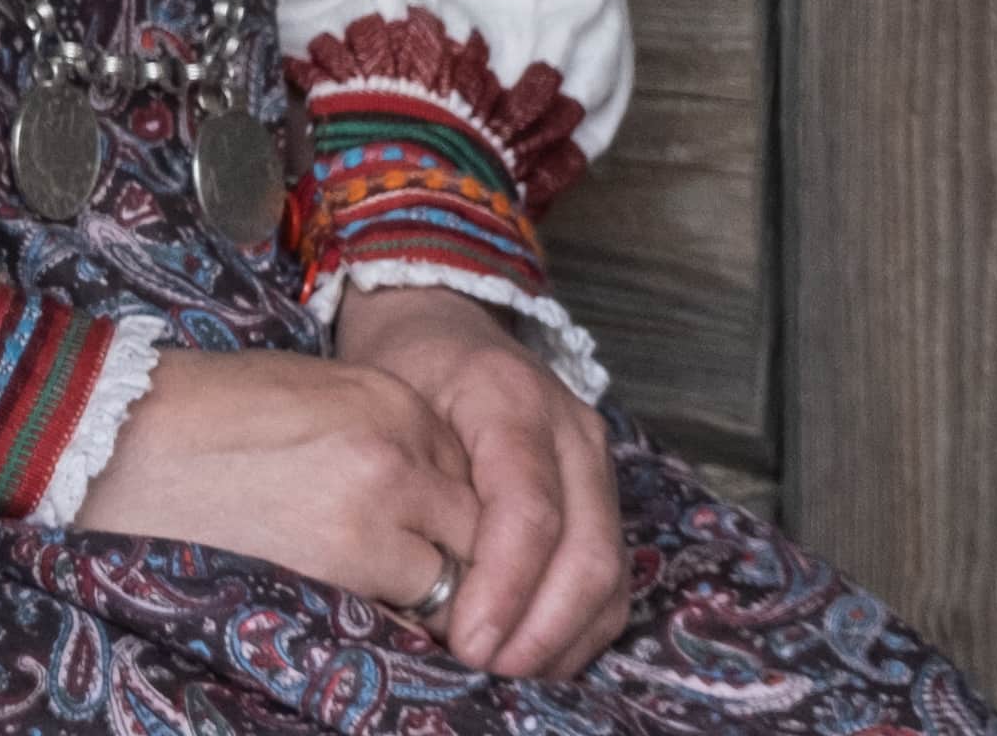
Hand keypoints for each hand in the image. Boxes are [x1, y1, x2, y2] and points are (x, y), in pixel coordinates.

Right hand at [59, 335, 475, 611]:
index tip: (428, 544)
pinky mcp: (353, 558)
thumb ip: (378, 437)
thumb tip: (421, 497)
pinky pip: (419, 612)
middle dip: (463, 563)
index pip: (473, 472)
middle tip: (432, 593)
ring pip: (465, 575)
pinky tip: (368, 619)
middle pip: (483, 524)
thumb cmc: (195, 416)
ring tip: (396, 611)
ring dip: (442, 600)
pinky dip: (407, 626)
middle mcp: (402, 445)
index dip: (451, 515)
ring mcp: (383, 503)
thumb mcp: (307, 399)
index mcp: (391, 396)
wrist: (112, 437)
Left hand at [331, 287, 627, 678]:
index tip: (467, 644)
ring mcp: (598, 463)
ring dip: (565, 637)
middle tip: (489, 671)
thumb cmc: (399, 367)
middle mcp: (572, 431)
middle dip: (541, 629)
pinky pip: (613, 575)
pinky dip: (581, 625)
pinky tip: (536, 653)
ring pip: (610, 573)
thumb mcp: (383, 401)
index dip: (504, 589)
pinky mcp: (605, 493)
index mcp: (511, 400)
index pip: (528, 513)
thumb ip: (409, 481)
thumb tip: (417, 589)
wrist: (438, 322)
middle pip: (586, 553)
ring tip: (510, 674)